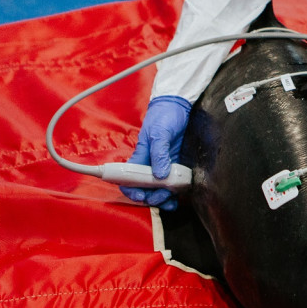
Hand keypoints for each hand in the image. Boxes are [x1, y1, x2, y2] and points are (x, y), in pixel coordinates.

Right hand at [122, 95, 191, 209]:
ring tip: (171, 201)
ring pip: (158, 189)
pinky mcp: (174, 165)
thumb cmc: (164, 116)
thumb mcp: (160, 132)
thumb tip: (159, 175)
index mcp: (140, 157)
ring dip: (162, 198)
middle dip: (151, 196)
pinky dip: (173, 194)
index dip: (132, 190)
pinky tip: (176, 200)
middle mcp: (149, 165)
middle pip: (144, 188)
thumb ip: (159, 153)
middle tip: (163, 195)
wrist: (178, 106)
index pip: (128, 179)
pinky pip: (171, 184)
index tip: (142, 196)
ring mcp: (162, 166)